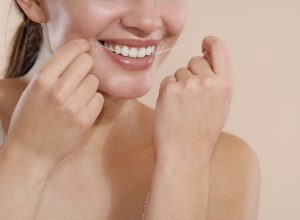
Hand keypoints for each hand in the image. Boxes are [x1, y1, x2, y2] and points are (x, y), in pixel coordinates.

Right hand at [4, 38, 103, 163]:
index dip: (81, 46)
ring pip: (95, 81)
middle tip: (80, 74)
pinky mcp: (85, 120)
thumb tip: (78, 52)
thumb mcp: (33, 90)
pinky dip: (93, 102)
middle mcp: (59, 90)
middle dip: (86, 65)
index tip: (85, 46)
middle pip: (87, 62)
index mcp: (42, 80)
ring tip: (76, 97)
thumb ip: (54, 71)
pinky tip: (81, 109)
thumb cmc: (30, 118)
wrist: (31, 153)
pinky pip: (99, 99)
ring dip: (89, 86)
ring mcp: (74, 106)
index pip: (70, 50)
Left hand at [153, 36, 232, 162]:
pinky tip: (172, 109)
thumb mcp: (220, 105)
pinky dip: (167, 91)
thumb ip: (216, 80)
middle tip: (190, 96)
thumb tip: (204, 55)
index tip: (204, 42)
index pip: (220, 49)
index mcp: (225, 85)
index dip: (211, 42)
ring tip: (183, 107)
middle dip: (191, 72)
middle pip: (195, 60)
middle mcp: (208, 82)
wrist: (185, 155)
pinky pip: (167, 81)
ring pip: (179, 71)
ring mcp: (188, 85)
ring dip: (178, 84)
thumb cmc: (201, 132)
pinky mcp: (169, 90)